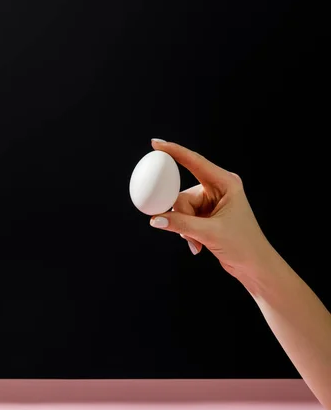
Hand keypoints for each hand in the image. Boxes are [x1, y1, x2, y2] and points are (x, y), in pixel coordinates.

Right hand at [150, 139, 272, 280]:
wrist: (254, 266)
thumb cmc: (243, 245)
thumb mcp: (209, 233)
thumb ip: (180, 224)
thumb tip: (156, 218)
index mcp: (226, 183)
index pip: (195, 162)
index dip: (174, 151)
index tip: (156, 144)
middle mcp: (218, 189)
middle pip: (183, 194)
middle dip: (181, 215)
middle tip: (186, 231)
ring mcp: (211, 203)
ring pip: (182, 209)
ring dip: (184, 228)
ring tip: (198, 241)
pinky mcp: (206, 216)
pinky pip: (184, 219)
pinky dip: (187, 232)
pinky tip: (198, 244)